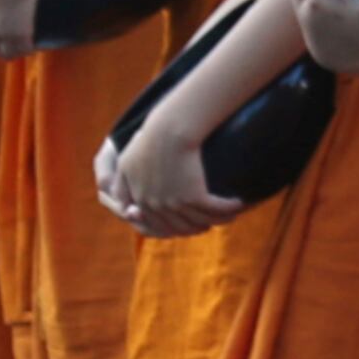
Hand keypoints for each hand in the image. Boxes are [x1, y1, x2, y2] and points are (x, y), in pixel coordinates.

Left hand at [107, 115, 240, 238]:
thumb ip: (119, 187)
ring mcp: (175, 204)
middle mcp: (156, 206)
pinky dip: (229, 209)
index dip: (174, 228)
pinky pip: (216, 210)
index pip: (156, 227)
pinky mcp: (195, 196)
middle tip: (210, 222)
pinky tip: (239, 203)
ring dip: (217, 221)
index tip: (189, 224)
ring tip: (228, 215)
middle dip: (197, 228)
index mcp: (140, 201)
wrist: (169, 130)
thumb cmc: (149, 140)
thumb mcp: (126, 165)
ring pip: (200, 223)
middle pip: (180, 228)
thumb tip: (124, 207)